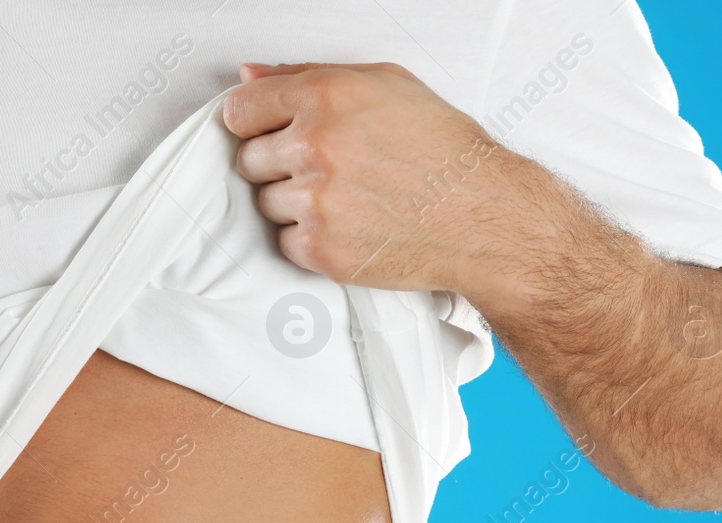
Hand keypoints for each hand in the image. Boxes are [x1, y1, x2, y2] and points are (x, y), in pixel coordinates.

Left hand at [223, 61, 541, 299]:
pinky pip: (285, 242)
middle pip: (249, 160)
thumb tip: (251, 76)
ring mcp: (316, 201)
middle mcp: (316, 146)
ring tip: (348, 196)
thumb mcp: (385, 84)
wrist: (482, 214)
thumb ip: (307, 75)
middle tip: (328, 168)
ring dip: (295, 203)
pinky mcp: (320, 248)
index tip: (266, 132)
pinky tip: (351, 224)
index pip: (240, 111)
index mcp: (326, 97)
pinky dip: (310, 239)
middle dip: (279, 164)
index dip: (253, 123)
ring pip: (266, 203)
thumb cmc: (442, 148)